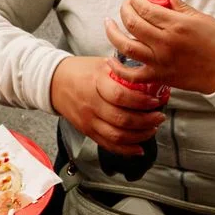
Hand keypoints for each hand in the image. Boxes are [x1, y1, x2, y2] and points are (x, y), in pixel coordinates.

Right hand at [49, 56, 166, 155]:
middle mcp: (91, 104)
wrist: (54, 83)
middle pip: (122, 119)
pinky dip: (125, 150)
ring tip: (152, 129)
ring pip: (116, 135)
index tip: (156, 100)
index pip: (120, 96)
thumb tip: (150, 78)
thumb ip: (123, 72)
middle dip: (146, 121)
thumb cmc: (81, 71)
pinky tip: (138, 148)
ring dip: (139, 136)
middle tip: (159, 116)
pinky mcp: (87, 131)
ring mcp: (88, 120)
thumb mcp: (102, 64)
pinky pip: (108, 144)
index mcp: (96, 83)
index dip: (141, 101)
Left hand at [105, 0, 214, 94]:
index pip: (145, 7)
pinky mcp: (160, 77)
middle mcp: (165, 43)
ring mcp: (160, 61)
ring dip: (113, 32)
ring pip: (126, 46)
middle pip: (132, 23)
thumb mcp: (202, 18)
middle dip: (124, 9)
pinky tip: (111, 58)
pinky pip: (132, 75)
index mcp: (177, 25)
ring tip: (109, 23)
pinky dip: (118, 68)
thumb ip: (180, 5)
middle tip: (126, 5)